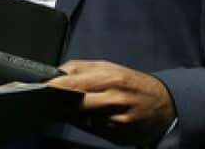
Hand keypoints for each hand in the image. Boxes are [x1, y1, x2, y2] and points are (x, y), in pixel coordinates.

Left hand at [48, 60, 175, 144]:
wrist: (163, 104)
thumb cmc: (132, 83)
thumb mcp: (109, 67)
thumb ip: (81, 68)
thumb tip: (56, 72)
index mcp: (110, 78)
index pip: (75, 82)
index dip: (55, 86)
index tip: (41, 88)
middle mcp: (113, 99)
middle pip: (77, 103)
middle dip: (60, 103)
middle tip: (47, 101)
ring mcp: (116, 120)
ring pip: (83, 120)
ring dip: (72, 115)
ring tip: (65, 109)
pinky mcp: (119, 136)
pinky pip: (94, 131)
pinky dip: (86, 125)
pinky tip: (87, 118)